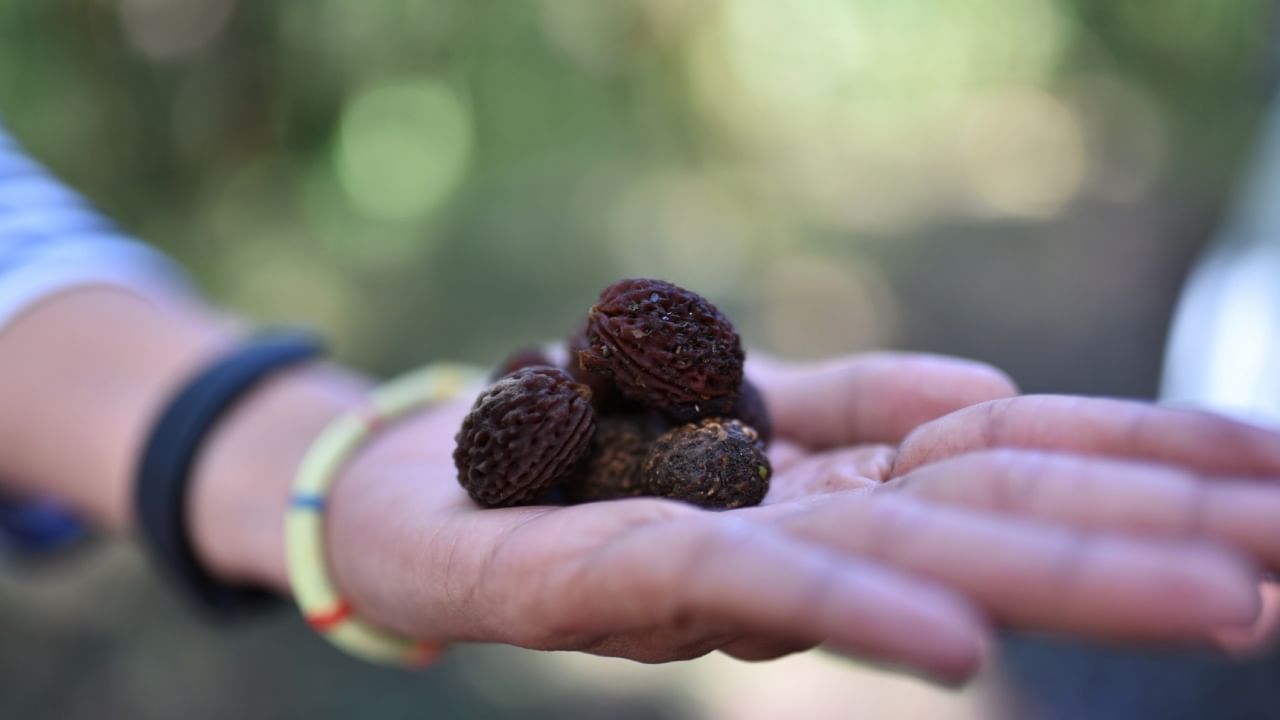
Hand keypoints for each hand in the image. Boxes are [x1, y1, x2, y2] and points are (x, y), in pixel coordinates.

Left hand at [320, 352, 1279, 684]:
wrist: (419, 480)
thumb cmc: (587, 448)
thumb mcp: (737, 398)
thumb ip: (858, 398)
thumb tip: (992, 391)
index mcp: (835, 480)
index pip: (1012, 460)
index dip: (1145, 464)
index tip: (1278, 479)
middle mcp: (797, 528)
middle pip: (989, 517)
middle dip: (1148, 537)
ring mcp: (712, 559)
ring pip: (903, 558)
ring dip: (1061, 580)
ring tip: (1220, 596)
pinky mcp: (602, 573)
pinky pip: (740, 580)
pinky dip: (858, 615)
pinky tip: (965, 649)